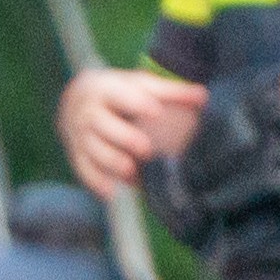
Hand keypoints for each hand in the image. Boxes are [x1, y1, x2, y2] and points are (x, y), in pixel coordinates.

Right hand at [59, 64, 202, 202]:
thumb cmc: (119, 93)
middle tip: (146, 148)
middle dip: (123, 137)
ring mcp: (79, 135)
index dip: (136, 102)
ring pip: (92, 149)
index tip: (155, 111)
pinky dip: (96, 182)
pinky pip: (83, 169)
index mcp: (105, 89)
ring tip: (132, 172)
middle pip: (102, 124)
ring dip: (111, 162)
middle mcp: (88, 112)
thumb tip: (203, 97)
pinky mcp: (76, 154)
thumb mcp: (140, 85)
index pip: (119, 95)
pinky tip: (112, 193)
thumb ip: (170, 92)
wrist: (75, 99)